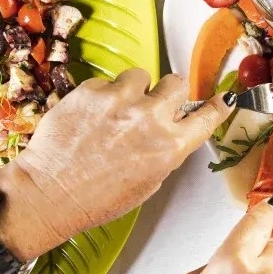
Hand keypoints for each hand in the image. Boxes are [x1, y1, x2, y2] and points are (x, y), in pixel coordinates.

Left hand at [0, 70, 231, 259]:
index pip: (207, 116)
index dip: (216, 106)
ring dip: (133, 90)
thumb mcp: (148, 182)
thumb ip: (165, 151)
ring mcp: (120, 101)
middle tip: (153, 103)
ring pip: (141, 75)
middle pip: (177, 83)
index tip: (221, 99)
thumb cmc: (97, 198)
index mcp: (169, 147)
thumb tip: (170, 130)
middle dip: (168, 92)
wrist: (51, 193)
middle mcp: (150, 119)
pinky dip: (101, 96)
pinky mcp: (92, 90)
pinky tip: (89, 117)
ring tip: (114, 111)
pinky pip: (106, 82)